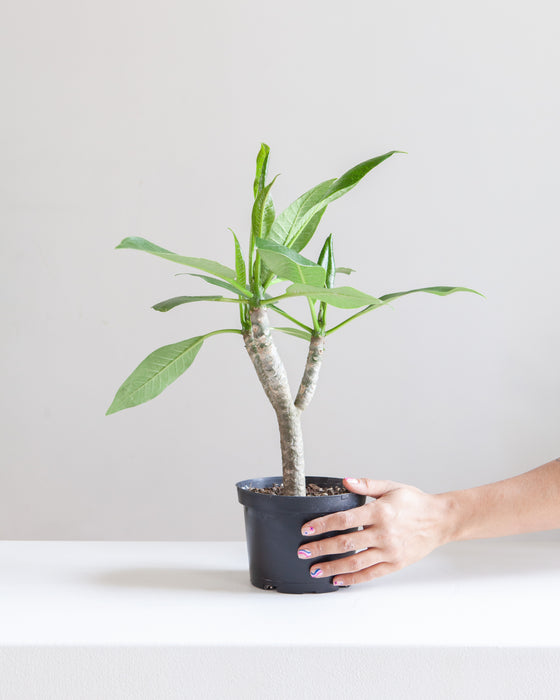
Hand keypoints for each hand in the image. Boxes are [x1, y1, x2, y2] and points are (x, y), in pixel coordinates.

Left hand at [298, 477, 450, 584]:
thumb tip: (344, 480)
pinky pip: (370, 574)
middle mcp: (383, 533)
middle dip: (321, 549)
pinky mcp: (395, 564)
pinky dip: (352, 578)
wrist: (440, 520)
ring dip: (332, 567)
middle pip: (345, 543)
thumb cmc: (414, 502)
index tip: (307, 530)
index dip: (323, 525)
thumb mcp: (391, 486)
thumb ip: (366, 484)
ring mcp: (389, 551)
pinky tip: (337, 580)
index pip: (344, 520)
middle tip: (303, 552)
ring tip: (314, 570)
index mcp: (379, 512)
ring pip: (355, 562)